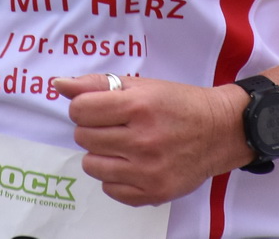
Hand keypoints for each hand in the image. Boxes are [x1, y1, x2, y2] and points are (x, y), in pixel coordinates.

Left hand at [52, 73, 250, 206]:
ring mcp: (147, 171)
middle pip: (83, 137)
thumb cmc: (180, 104)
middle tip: (115, 125)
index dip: (83, 107)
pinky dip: (115, 176)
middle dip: (93, 129)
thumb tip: (58, 85)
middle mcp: (142, 140)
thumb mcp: (142, 85)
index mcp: (139, 106)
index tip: (97, 108)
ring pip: (91, 165)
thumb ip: (97, 84)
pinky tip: (133, 163)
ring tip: (122, 144)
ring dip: (101, 154)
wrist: (220, 131)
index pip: (80, 110)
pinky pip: (109, 189)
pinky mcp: (153, 193)